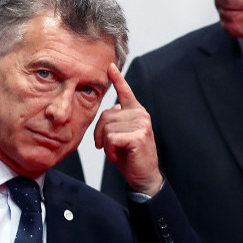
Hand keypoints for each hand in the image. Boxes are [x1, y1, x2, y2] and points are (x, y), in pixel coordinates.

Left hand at [95, 64, 162, 195]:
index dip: (118, 79)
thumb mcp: (120, 135)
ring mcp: (141, 124)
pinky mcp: (138, 136)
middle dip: (100, 133)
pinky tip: (117, 156)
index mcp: (136, 112)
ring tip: (115, 152)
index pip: (125, 92)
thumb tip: (111, 109)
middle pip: (106, 115)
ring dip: (106, 144)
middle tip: (105, 147)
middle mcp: (140, 114)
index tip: (110, 66)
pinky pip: (111, 138)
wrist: (143, 176)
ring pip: (107, 128)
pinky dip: (109, 150)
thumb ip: (116, 121)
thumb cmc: (130, 156)